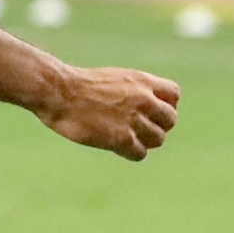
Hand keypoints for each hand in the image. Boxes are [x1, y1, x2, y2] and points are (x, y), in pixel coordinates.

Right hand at [34, 65, 180, 161]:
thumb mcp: (113, 79)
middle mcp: (144, 99)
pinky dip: (131, 153)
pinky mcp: (121, 138)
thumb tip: (141, 105)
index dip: (165, 105)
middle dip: (157, 126)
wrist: (59, 93)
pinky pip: (140, 153)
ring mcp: (134, 119)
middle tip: (138, 129)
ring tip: (125, 139)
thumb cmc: (77, 86)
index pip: (174, 95)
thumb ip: (133, 91)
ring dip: (144, 142)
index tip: (150, 111)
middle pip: (170, 120)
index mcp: (142, 82)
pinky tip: (116, 147)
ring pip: (158, 139)